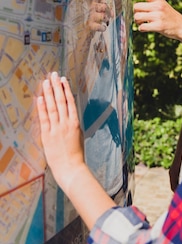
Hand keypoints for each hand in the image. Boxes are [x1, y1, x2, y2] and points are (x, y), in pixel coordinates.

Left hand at [37, 72, 85, 193]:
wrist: (71, 168)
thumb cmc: (76, 154)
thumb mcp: (78, 135)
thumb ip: (72, 124)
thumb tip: (68, 113)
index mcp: (75, 123)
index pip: (70, 102)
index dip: (66, 90)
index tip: (63, 80)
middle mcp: (66, 123)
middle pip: (61, 101)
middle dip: (57, 87)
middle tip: (53, 75)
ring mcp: (56, 129)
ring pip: (53, 107)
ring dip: (49, 93)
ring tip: (46, 82)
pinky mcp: (48, 136)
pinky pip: (44, 119)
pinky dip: (42, 107)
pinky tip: (41, 98)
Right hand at [86, 0, 113, 31]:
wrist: (84, 32)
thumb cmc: (94, 20)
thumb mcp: (98, 11)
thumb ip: (102, 2)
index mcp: (94, 5)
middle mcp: (91, 10)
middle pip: (103, 6)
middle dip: (108, 10)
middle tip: (110, 15)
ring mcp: (90, 18)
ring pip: (103, 16)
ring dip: (106, 19)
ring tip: (105, 21)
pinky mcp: (90, 26)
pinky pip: (100, 26)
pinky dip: (103, 28)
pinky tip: (102, 28)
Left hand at [124, 0, 181, 40]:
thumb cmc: (170, 17)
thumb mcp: (163, 6)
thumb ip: (151, 5)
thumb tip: (135, 9)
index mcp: (158, 0)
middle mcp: (158, 6)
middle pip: (136, 7)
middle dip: (136, 13)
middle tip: (141, 18)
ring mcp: (158, 16)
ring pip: (137, 17)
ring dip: (137, 22)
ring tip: (143, 23)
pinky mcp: (158, 26)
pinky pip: (142, 27)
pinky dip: (141, 29)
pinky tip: (147, 28)